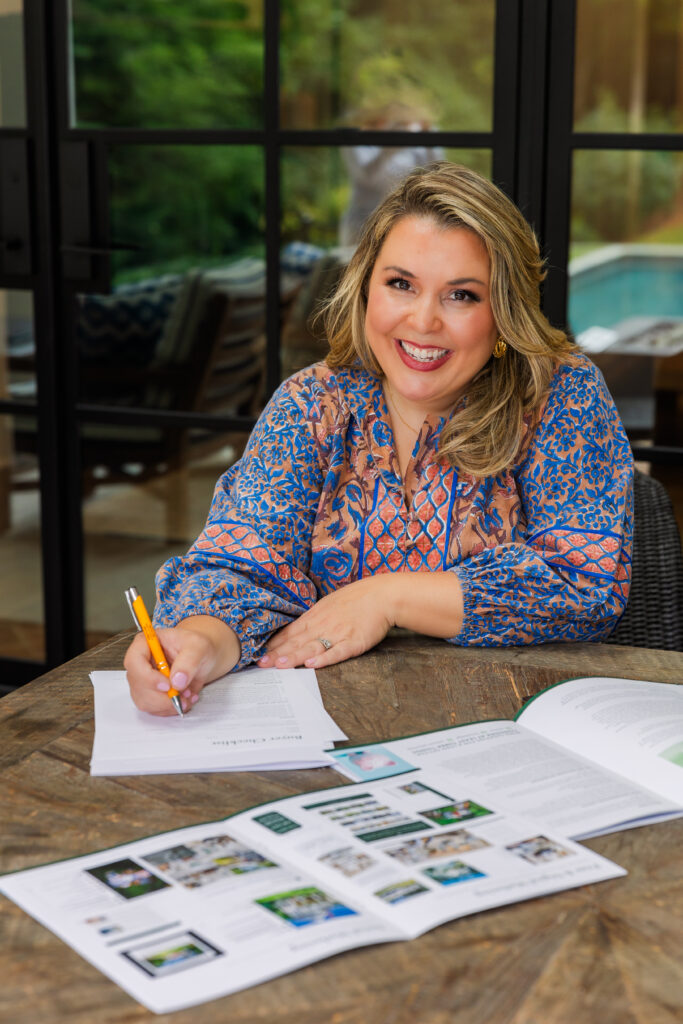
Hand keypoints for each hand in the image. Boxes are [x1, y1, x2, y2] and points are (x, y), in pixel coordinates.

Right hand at [124, 616, 239, 714]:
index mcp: (145, 643)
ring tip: (188, 695)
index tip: (168, 685)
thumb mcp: (198, 646)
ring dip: (168, 704)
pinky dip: (171, 708)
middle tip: (184, 694)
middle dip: (163, 696)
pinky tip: (185, 699)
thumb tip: (177, 681)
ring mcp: (142, 681)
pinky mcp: (149, 695)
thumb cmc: (196, 646)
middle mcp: (140, 663)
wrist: (201, 657)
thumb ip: (188, 661)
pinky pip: (154, 709)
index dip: (148, 677)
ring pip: (145, 702)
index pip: (134, 662)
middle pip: (138, 686)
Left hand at [258, 576, 394, 669]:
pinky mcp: (354, 642)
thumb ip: (314, 618)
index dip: (275, 644)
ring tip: (280, 665)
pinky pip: (338, 652)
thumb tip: (297, 629)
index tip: (259, 653)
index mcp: (316, 615)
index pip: (291, 631)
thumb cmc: (356, 599)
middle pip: (297, 641)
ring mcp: (339, 633)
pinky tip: (313, 664)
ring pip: (313, 647)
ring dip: (295, 656)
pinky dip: (325, 658)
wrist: (382, 595)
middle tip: (260, 663)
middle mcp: (324, 624)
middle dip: (278, 653)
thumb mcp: (329, 604)